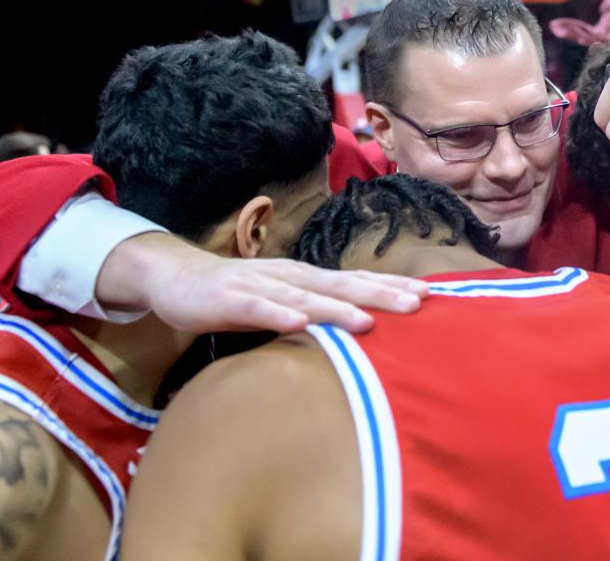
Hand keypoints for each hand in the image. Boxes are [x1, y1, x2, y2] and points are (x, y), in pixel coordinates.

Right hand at [97, 233, 427, 333]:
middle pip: (341, 285)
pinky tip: (297, 323)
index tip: (430, 295)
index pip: (356, 281)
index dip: (390, 285)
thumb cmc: (240, 293)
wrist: (178, 277)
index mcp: (307, 279)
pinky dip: (277, 315)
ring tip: (367, 320)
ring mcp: (261, 286)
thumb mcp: (285, 303)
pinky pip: (256, 308)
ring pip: (304, 297)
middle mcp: (291, 277)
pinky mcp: (230, 299)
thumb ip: (317, 314)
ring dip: (336, 308)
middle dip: (380, 293)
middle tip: (418, 304)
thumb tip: (360, 331)